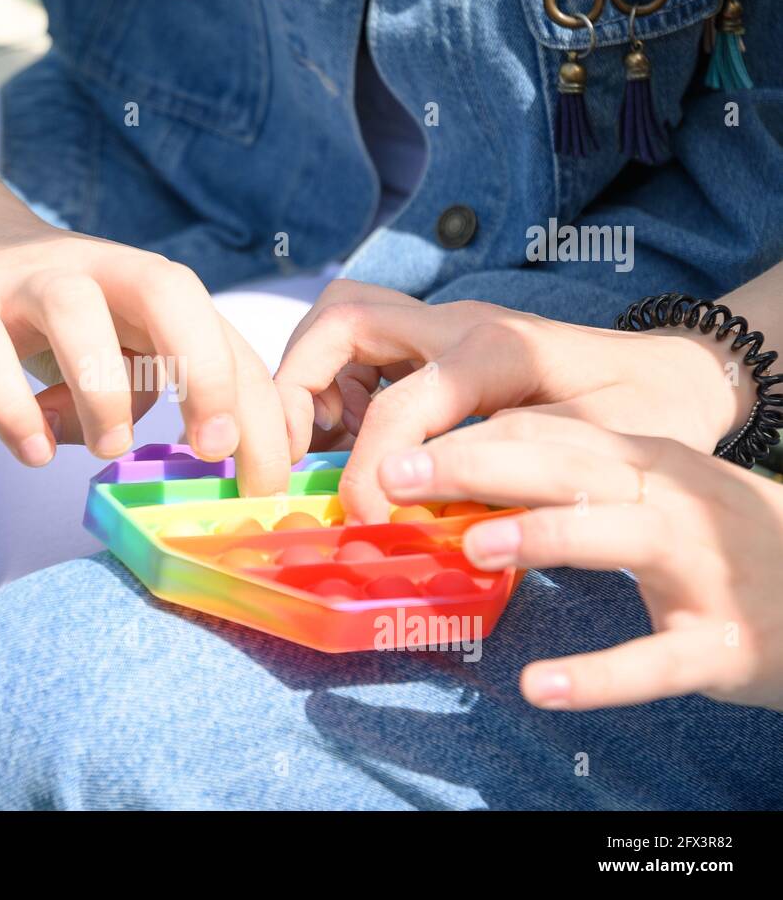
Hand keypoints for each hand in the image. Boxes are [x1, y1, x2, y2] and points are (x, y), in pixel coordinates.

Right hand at [0, 163, 289, 494]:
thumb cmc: (57, 316)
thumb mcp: (116, 343)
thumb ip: (153, 387)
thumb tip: (190, 455)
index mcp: (148, 283)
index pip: (220, 335)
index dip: (253, 405)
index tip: (265, 477)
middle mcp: (97, 269)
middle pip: (168, 290)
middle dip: (204, 369)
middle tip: (215, 447)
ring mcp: (26, 282)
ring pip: (75, 311)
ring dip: (102, 390)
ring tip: (110, 448)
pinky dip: (11, 408)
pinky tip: (33, 451)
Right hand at [274, 281, 754, 520]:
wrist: (675, 375)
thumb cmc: (641, 415)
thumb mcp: (585, 453)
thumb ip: (500, 469)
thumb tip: (412, 496)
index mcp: (494, 349)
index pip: (398, 401)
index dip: (368, 467)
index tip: (365, 518)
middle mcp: (456, 323)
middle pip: (342, 317)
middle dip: (297, 382)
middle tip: (292, 452)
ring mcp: (443, 327)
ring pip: (342, 321)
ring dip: (311, 380)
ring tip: (318, 447)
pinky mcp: (437, 343)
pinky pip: (361, 347)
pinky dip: (336, 387)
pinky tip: (351, 440)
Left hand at [376, 414, 782, 712]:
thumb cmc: (723, 536)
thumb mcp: (656, 488)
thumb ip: (575, 476)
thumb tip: (468, 470)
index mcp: (647, 462)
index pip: (549, 435)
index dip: (470, 440)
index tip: (396, 450)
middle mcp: (674, 500)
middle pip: (570, 469)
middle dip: (478, 467)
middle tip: (396, 478)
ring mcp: (705, 568)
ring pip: (618, 538)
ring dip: (543, 537)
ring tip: (471, 545)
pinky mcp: (725, 642)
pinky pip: (657, 659)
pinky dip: (600, 675)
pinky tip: (541, 686)